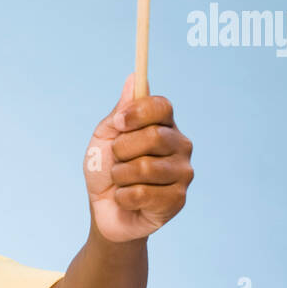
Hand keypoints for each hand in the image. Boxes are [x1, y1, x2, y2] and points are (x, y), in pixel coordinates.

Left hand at [83, 73, 193, 242]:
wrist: (103, 210)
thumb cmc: (104, 169)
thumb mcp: (105, 136)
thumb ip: (121, 110)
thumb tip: (134, 77)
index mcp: (164, 125)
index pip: (162, 106)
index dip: (137, 112)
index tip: (119, 123)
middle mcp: (180, 146)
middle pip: (154, 136)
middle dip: (122, 149)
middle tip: (116, 160)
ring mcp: (183, 173)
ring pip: (146, 167)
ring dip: (120, 175)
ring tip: (121, 181)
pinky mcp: (178, 200)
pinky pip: (143, 193)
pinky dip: (124, 196)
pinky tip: (127, 199)